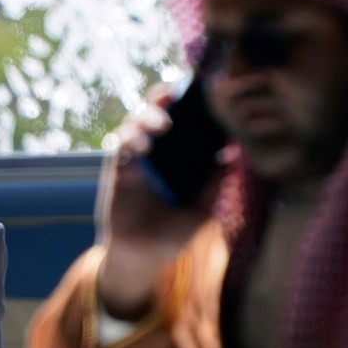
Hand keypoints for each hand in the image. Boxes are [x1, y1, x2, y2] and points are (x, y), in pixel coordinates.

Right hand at [95, 85, 216, 323]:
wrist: (142, 259)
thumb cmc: (172, 235)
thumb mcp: (201, 211)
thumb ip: (213, 184)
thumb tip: (231, 155)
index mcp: (175, 157)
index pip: (179, 120)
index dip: (183, 101)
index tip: (194, 88)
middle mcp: (154, 153)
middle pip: (153, 112)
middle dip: (161, 99)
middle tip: (173, 97)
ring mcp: (134, 160)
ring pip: (134, 124)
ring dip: (146, 118)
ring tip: (162, 125)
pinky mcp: (116, 172)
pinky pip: (119, 147)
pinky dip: (129, 140)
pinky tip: (142, 147)